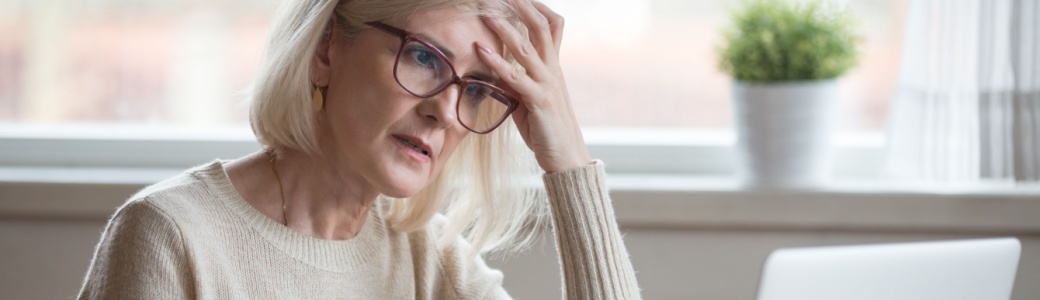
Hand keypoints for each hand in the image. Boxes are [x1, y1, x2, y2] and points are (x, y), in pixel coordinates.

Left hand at [476, 0, 590, 172]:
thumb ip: (514, 81)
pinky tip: (480, 51)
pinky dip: (496, 62)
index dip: (536, 7)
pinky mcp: (540, 101)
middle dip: (522, 5)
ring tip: (485, 13)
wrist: (566, 157)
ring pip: (527, 48)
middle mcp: (553, 70)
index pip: (551, 26)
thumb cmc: (545, 129)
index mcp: (553, 67)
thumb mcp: (527, 99)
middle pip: (542, 27)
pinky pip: (516, 77)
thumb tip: (493, 68)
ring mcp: (548, 84)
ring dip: (504, 28)